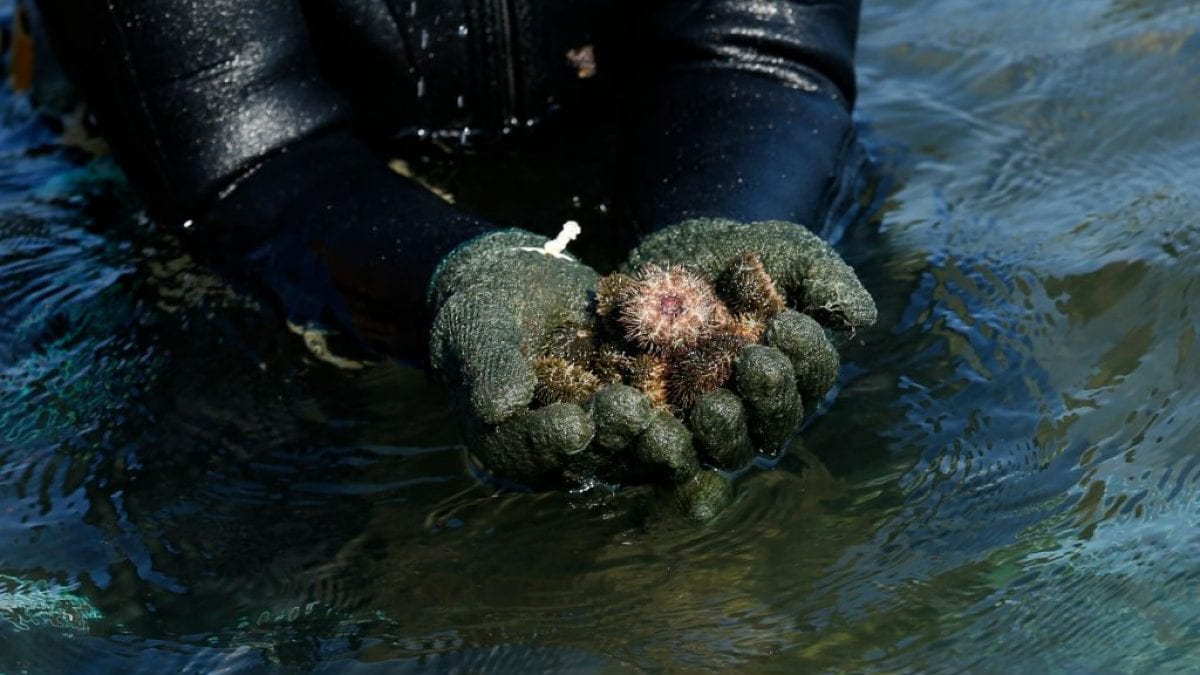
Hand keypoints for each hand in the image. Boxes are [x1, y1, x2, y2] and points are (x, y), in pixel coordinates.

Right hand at [428, 229, 734, 517]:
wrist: (522, 291)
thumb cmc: (485, 313)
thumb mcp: (479, 333)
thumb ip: (491, 369)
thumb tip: (496, 407)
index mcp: (514, 447)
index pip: (534, 453)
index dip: (554, 441)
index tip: (575, 424)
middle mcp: (569, 456)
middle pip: (600, 456)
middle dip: (621, 436)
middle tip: (637, 410)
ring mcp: (616, 436)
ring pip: (649, 443)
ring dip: (674, 429)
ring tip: (692, 403)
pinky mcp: (655, 411)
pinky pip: (682, 410)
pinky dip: (704, 396)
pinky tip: (731, 375)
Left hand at [623, 218, 875, 457]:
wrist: (671, 261)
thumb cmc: (741, 258)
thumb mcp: (785, 253)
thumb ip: (822, 277)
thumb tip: (861, 315)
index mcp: (799, 371)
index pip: (813, 373)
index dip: (805, 354)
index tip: (786, 323)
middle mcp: (761, 408)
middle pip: (777, 420)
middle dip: (770, 394)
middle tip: (755, 362)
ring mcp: (712, 426)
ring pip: (730, 447)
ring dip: (724, 430)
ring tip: (712, 405)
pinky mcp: (663, 430)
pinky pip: (669, 449)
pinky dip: (660, 437)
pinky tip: (649, 413)